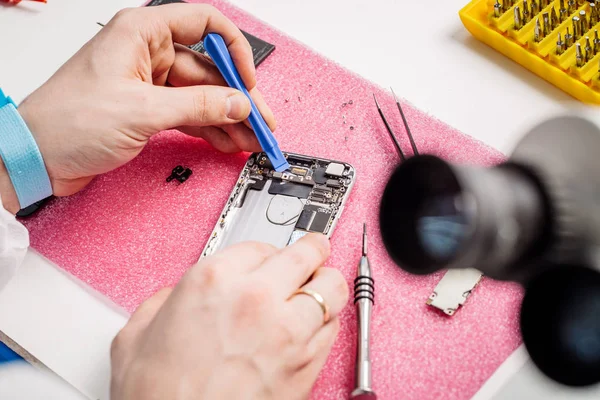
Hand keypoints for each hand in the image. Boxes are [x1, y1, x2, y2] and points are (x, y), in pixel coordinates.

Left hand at [1, 4, 274, 212]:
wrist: (36, 157)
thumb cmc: (67, 121)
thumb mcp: (141, 110)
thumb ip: (197, 105)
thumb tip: (237, 103)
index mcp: (141, 34)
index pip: (203, 24)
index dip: (234, 50)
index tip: (248, 80)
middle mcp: (147, 54)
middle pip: (208, 68)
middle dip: (237, 97)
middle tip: (261, 122)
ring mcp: (148, 83)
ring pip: (201, 95)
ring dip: (227, 118)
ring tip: (250, 139)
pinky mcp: (147, 109)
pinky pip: (189, 113)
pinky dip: (209, 128)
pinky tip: (227, 141)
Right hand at [109, 234, 347, 399]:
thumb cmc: (158, 397)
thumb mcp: (137, 335)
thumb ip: (165, 301)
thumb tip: (177, 296)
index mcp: (214, 281)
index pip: (260, 245)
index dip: (265, 252)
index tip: (267, 258)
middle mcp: (257, 298)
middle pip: (306, 253)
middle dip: (311, 250)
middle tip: (313, 250)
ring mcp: (287, 330)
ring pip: (331, 287)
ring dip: (325, 283)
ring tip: (319, 285)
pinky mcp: (307, 363)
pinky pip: (334, 327)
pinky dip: (328, 320)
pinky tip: (314, 322)